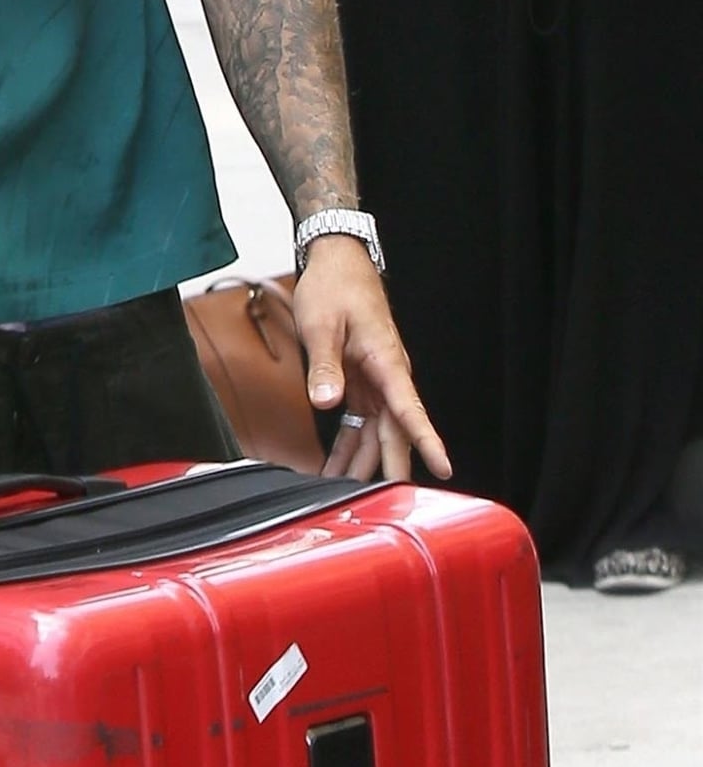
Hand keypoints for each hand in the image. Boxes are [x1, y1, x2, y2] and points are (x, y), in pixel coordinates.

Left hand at [295, 238, 451, 483]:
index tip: (444, 467)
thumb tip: (328, 404)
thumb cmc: (335, 288)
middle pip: (394, 431)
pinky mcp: (362, 382)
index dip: (427, 441)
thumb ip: (325, 367)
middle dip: (390, 468)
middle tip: (387, 504)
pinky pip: (359, 422)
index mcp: (386, 361)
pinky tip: (335, 467)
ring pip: (376, 432)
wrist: (336, 262)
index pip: (410, 410)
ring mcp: (376, 380)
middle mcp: (388, 375)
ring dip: (362, 462)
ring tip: (344, 493)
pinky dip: (348, 445)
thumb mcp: (322, 326)